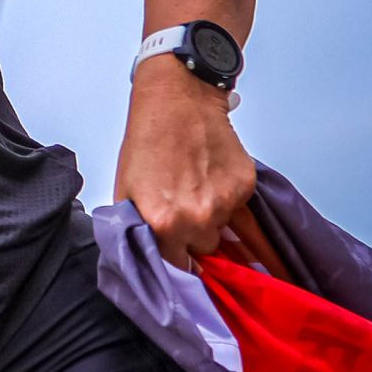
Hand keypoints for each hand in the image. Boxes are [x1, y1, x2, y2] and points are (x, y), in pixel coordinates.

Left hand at [113, 57, 255, 268]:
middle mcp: (197, 219)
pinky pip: (239, 210)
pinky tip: (211, 176)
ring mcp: (224, 203)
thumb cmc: (146, 142)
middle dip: (192, 236)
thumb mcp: (126, 190)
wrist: (176, 101)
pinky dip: (227, 198)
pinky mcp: (245, 187)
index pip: (177, 269)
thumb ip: (139, 230)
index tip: (175, 253)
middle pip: (203, 250)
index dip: (174, 260)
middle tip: (181, 207)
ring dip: (211, 217)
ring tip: (195, 187)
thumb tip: (151, 261)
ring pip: (223, 230)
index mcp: (163, 223)